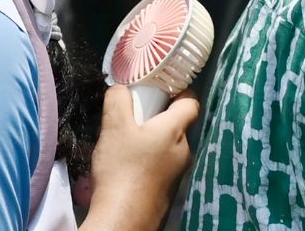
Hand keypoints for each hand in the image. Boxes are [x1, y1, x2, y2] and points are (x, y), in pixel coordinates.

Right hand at [80, 86, 199, 230]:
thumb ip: (118, 99)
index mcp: (176, 131)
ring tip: (124, 144)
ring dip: (149, 141)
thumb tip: (122, 87)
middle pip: (176, 124)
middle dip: (156, 117)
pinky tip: (126, 168)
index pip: (191, 101)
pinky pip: (161, 166)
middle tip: (133, 117)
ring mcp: (178, 174)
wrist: (124, 221)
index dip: (178, 90)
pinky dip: (147, 161)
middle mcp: (184, 151)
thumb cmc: (122, 169)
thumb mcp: (114, 127)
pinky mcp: (168, 191)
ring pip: (167, 146)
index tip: (158, 89)